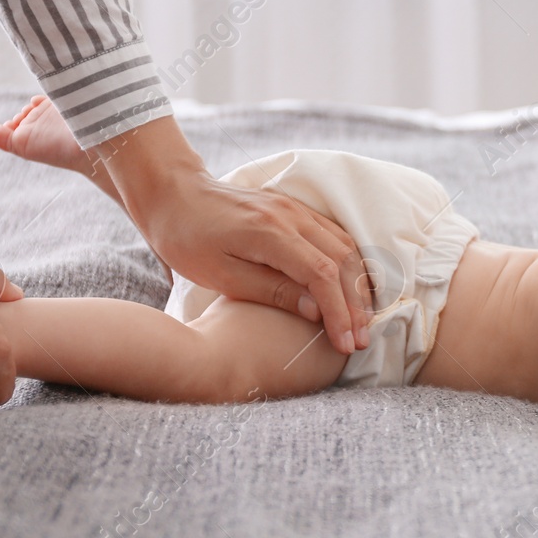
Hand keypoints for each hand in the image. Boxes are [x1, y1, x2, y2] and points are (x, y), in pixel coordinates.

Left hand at [92, 116, 371, 354]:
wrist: (174, 194)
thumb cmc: (187, 239)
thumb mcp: (221, 275)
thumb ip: (272, 291)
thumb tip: (316, 311)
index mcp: (271, 233)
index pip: (322, 275)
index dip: (339, 312)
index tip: (346, 343)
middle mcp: (292, 216)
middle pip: (343, 261)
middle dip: (356, 305)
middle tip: (361, 341)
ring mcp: (297, 209)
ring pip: (346, 247)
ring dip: (359, 285)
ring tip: (362, 320)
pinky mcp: (296, 210)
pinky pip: (336, 236)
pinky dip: (350, 264)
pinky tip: (352, 287)